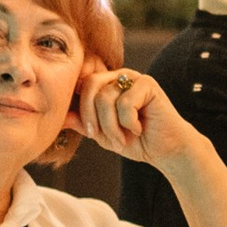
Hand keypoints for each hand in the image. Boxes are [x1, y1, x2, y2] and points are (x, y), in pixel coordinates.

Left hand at [75, 63, 195, 163]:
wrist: (166, 150)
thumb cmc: (136, 141)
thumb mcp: (103, 134)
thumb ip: (83, 123)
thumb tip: (60, 116)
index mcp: (106, 84)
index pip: (81, 85)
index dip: (81, 109)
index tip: (91, 133)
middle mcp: (119, 76)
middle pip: (90, 86)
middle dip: (92, 117)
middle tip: (100, 137)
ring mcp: (134, 78)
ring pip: (106, 97)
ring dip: (111, 126)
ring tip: (123, 138)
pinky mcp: (148, 84)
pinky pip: (125, 103)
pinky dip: (129, 122)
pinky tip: (140, 128)